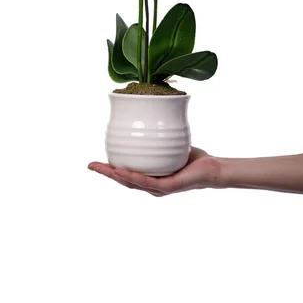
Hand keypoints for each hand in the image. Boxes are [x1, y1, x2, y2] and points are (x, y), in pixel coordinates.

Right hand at [88, 147, 224, 195]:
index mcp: (150, 178)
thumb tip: (148, 114)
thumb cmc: (194, 158)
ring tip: (100, 168)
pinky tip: (121, 171)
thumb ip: (158, 136)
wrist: (213, 168)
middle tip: (90, 165)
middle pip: (123, 180)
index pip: (125, 174)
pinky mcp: (167, 187)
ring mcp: (159, 189)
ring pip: (131, 182)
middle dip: (106, 173)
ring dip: (114, 175)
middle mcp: (152, 186)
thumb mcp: (170, 144)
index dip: (108, 169)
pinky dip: (132, 176)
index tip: (94, 162)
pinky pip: (146, 182)